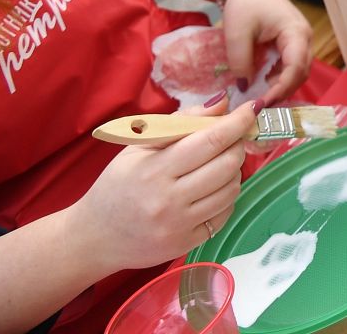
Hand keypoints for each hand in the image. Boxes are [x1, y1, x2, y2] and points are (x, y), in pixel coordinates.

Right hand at [67, 100, 253, 272]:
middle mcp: (168, 200)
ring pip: (231, 189)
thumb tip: (222, 103)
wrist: (94, 237)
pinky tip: (209, 192)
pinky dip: (225, 197)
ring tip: (215, 166)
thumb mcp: (138, 147)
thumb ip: (181, 122)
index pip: (210, 141)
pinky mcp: (186, 244)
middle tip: (228, 140)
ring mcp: (178, 225)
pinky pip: (224, 214)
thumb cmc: (117, 185)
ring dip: (233, 172)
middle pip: (227, 164)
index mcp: (154, 170)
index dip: (237, 122)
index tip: (252, 108)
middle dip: (236, 145)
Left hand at [220, 0, 312, 103]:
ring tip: (261, 97)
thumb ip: (240, 62)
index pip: (296, 68)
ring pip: (298, 72)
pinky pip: (292, 66)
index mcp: (296, 33)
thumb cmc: (246, 4)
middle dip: (283, 92)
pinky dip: (280, 78)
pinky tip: (264, 84)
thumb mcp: (236, 33)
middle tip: (260, 106)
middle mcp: (305, 38)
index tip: (262, 103)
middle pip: (301, 73)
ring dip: (282, 86)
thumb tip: (245, 88)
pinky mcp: (294, 44)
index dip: (281, 88)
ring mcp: (301, 41)